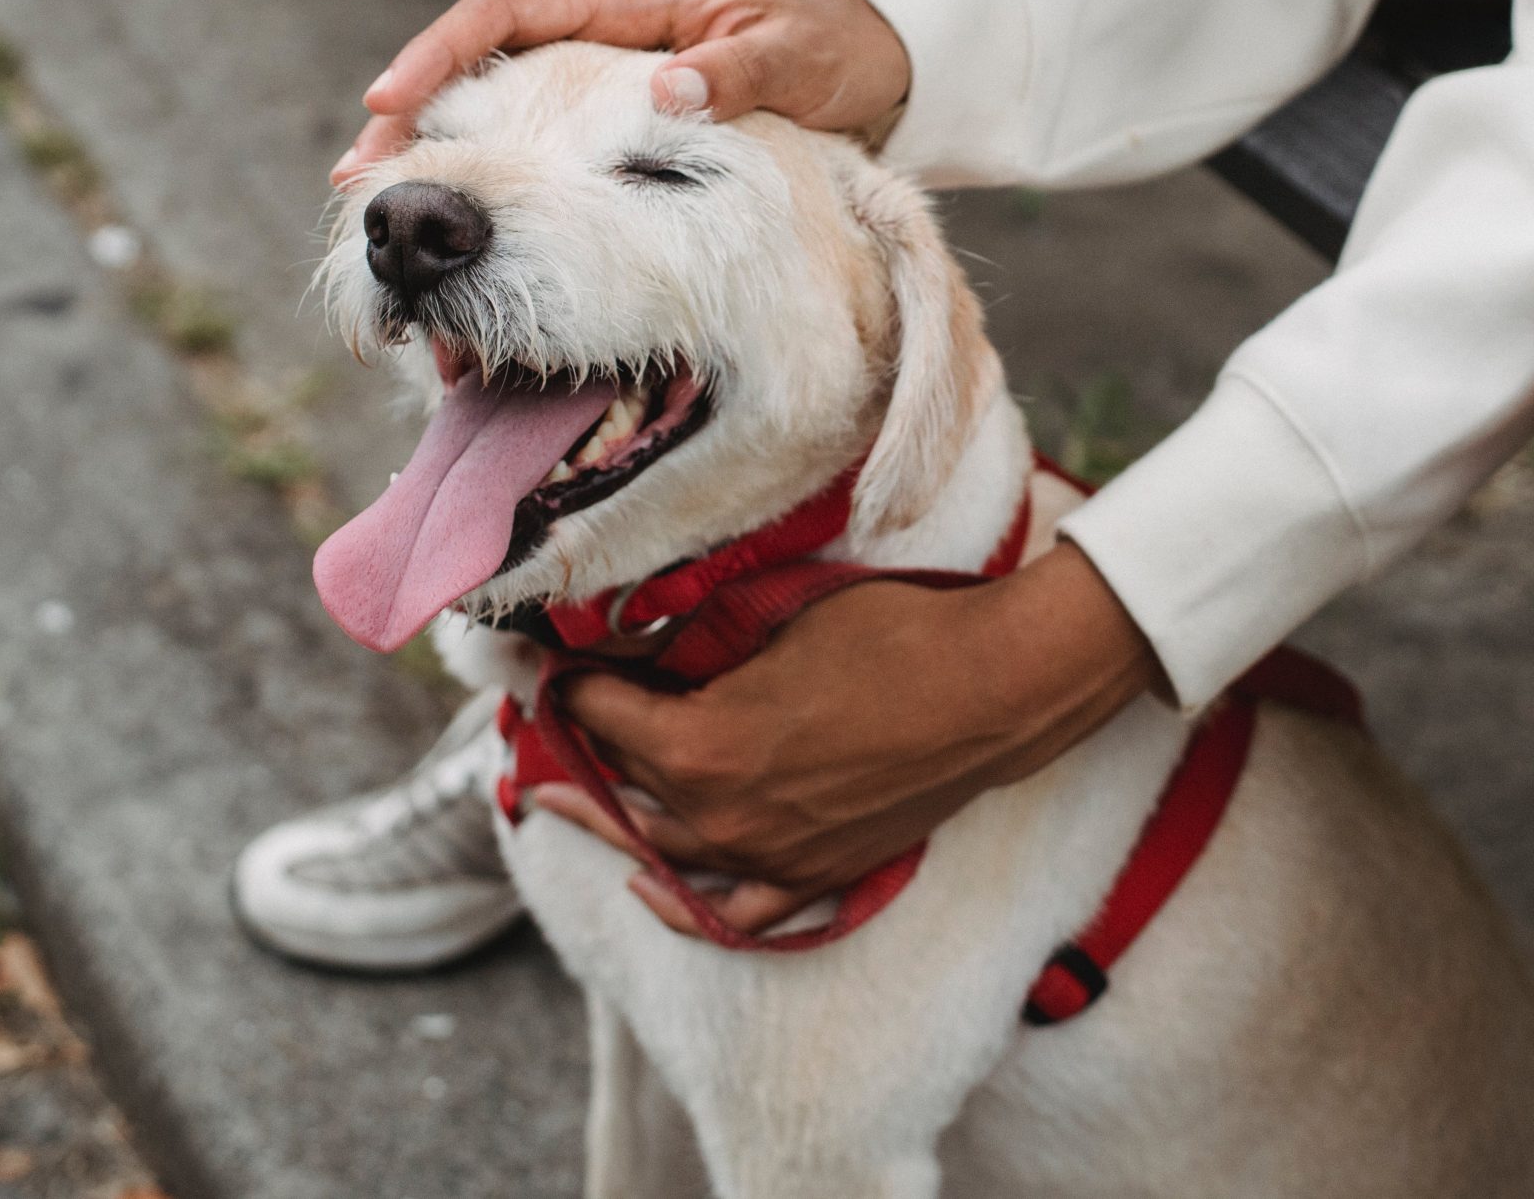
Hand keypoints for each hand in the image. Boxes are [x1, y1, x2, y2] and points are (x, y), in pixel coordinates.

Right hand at [335, 0, 912, 183]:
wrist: (869, 48)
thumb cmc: (832, 48)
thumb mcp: (797, 60)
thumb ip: (737, 74)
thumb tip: (667, 90)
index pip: (509, 8)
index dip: (444, 52)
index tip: (392, 101)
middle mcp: (598, 8)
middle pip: (478, 48)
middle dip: (414, 104)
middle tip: (359, 174)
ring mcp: (598, 47)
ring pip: (495, 84)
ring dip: (440, 135)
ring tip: (383, 195)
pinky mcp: (608, 86)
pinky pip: (532, 113)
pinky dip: (488, 152)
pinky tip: (461, 202)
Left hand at [526, 541, 1166, 936]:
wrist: (989, 690)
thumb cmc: (887, 636)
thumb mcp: (773, 619)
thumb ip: (694, 645)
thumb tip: (638, 643)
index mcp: (697, 747)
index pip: (599, 712)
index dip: (569, 679)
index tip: (552, 658)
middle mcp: (718, 817)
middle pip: (617, 786)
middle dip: (576, 746)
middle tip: (544, 722)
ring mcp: (767, 857)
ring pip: (660, 848)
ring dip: (609, 817)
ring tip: (565, 797)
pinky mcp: (815, 876)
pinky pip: (734, 913)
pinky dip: (684, 904)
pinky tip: (649, 885)